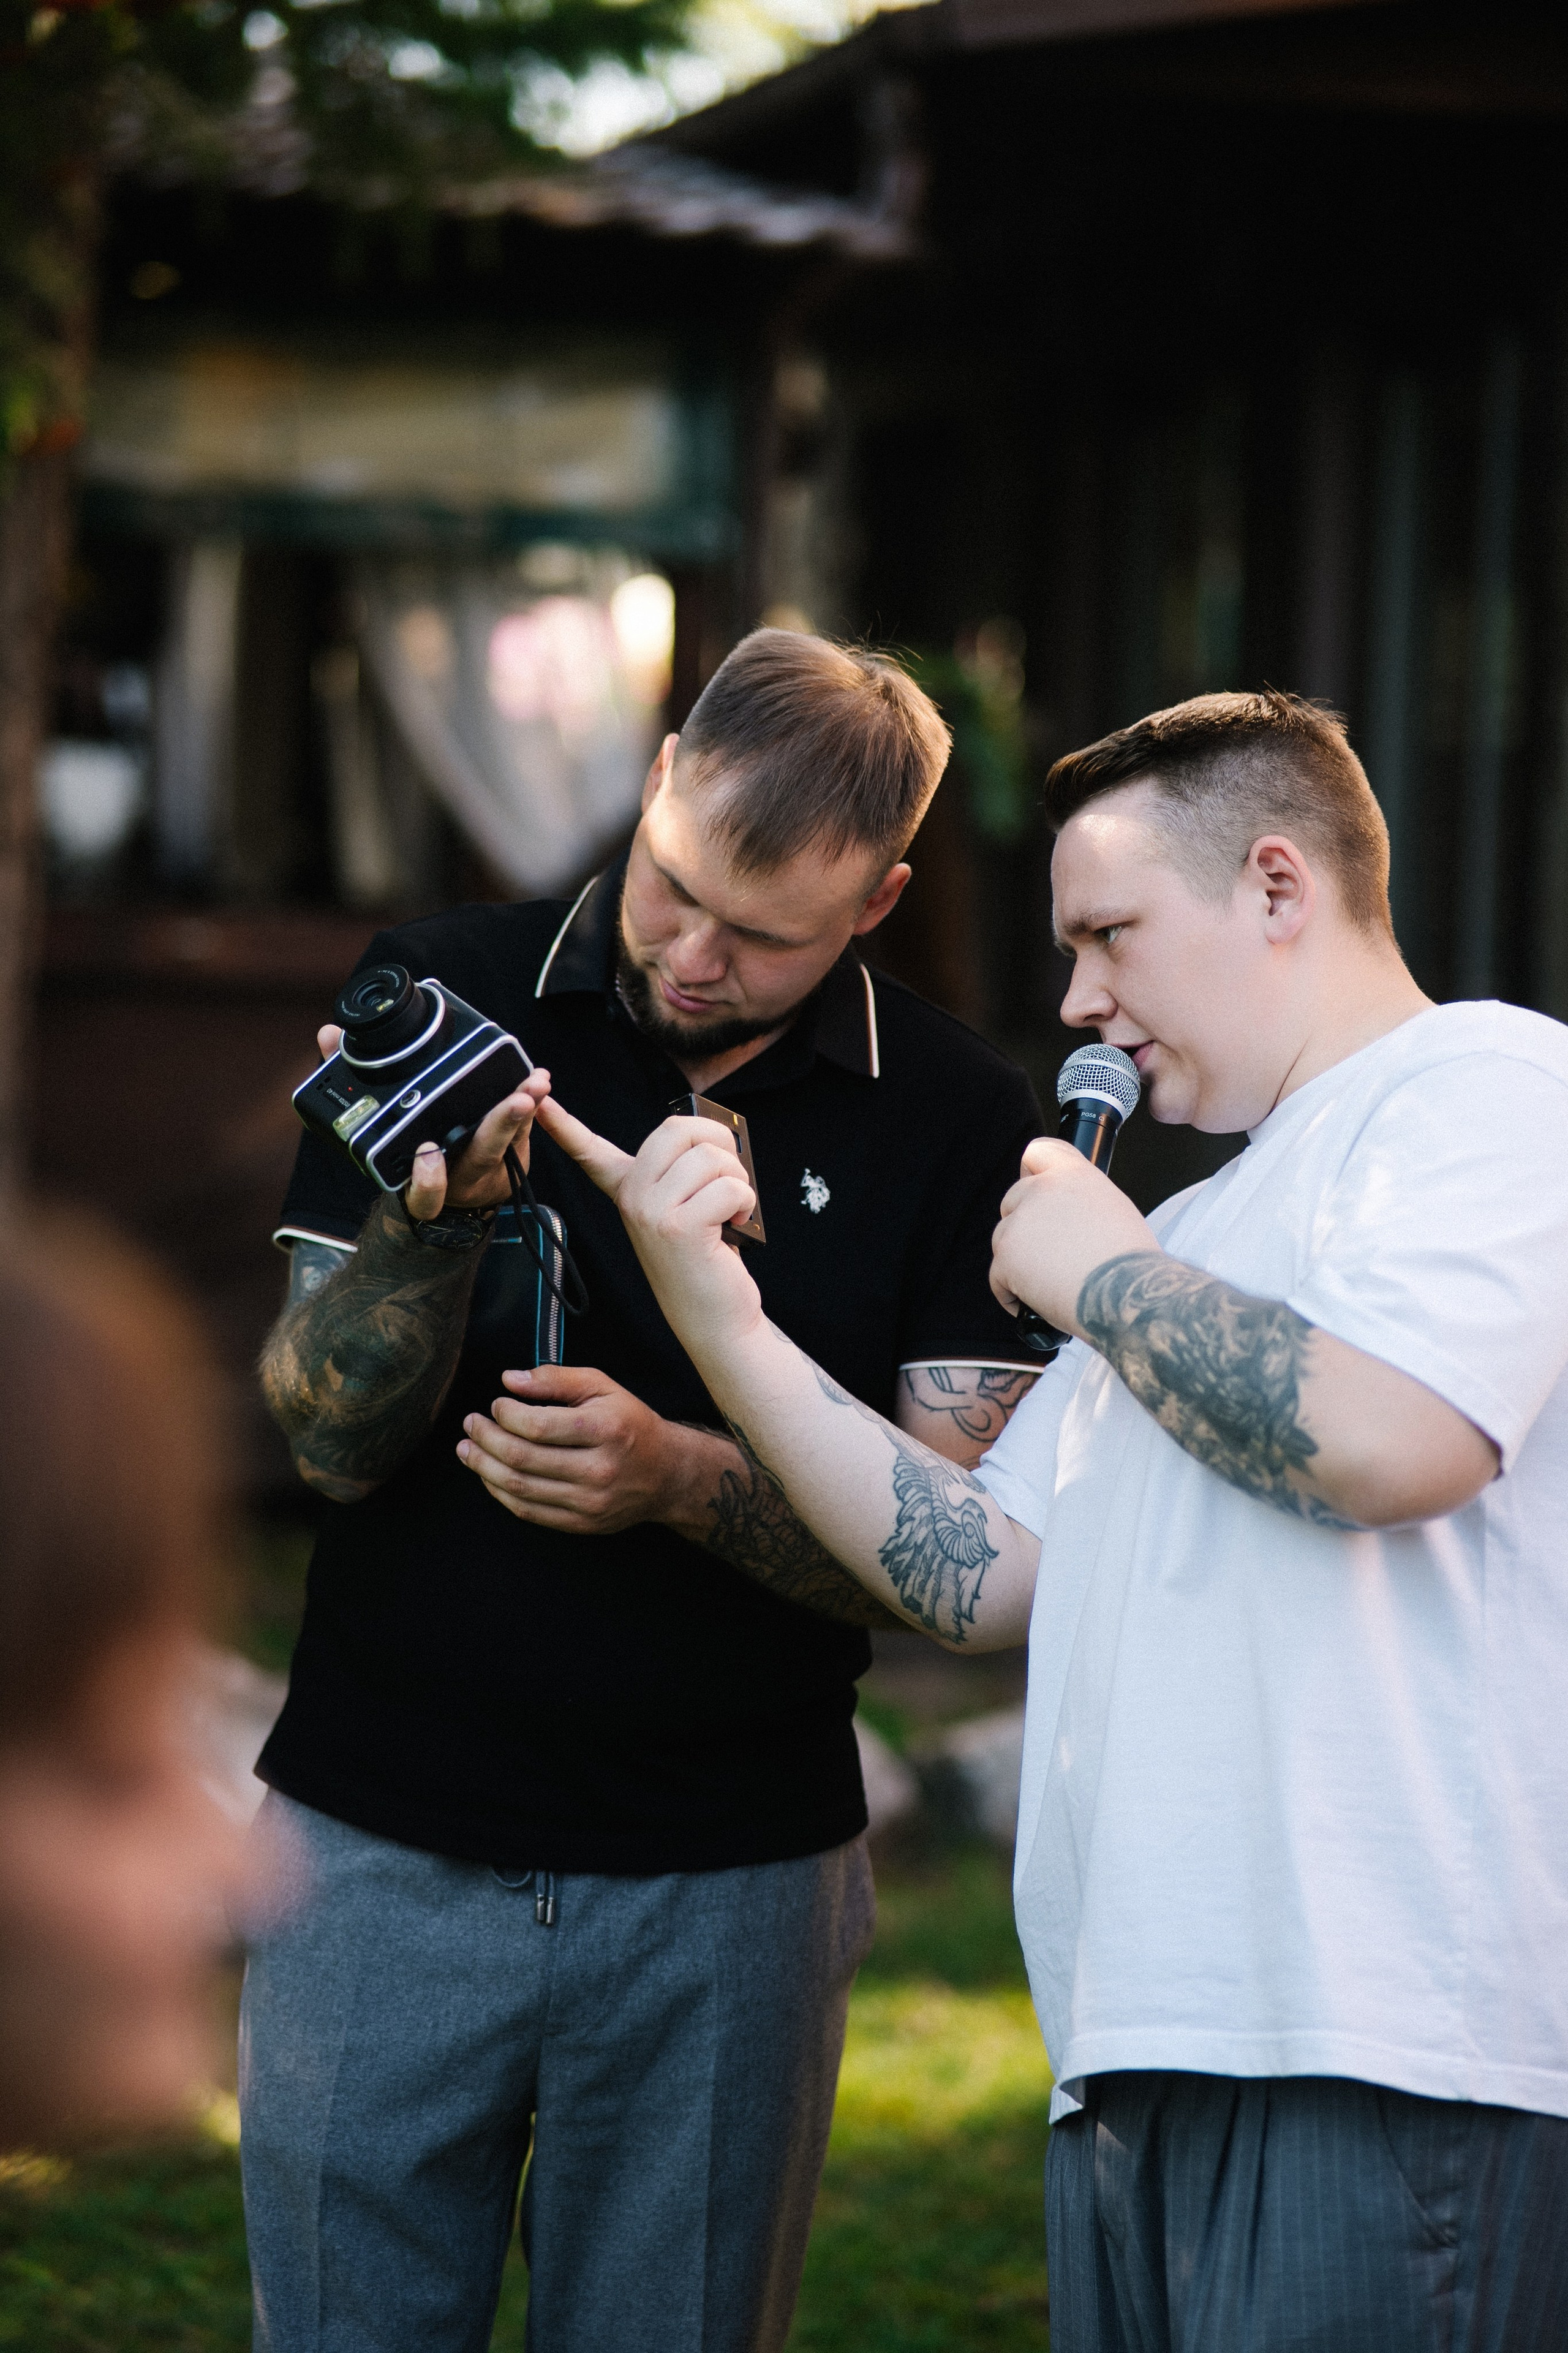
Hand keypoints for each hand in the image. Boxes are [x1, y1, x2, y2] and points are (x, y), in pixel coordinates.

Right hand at [315, 1023, 551, 1218]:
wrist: (449, 1199)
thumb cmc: (408, 1155)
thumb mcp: (373, 1133)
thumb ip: (347, 1082)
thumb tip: (328, 1035)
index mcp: (419, 1183)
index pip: (423, 1197)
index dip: (427, 1182)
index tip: (428, 1156)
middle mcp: (457, 1182)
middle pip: (479, 1159)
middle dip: (499, 1128)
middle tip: (519, 1099)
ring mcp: (489, 1171)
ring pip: (509, 1145)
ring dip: (526, 1109)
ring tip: (536, 1081)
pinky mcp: (513, 1157)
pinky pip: (525, 1131)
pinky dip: (533, 1104)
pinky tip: (538, 1080)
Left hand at [456, 1363, 693, 1531]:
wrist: (666, 1474)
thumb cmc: (630, 1424)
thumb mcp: (602, 1387)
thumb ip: (555, 1379)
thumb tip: (509, 1380)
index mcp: (606, 1429)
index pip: (538, 1426)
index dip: (505, 1415)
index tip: (495, 1405)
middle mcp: (599, 1469)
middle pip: (523, 1458)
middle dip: (486, 1439)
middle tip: (470, 1425)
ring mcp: (590, 1502)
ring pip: (519, 1488)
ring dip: (484, 1468)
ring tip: (467, 1449)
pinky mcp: (581, 1524)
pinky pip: (528, 1512)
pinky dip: (500, 1492)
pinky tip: (488, 1475)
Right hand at [536, 1099, 763, 1349]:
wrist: (715, 1321)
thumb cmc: (709, 1258)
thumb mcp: (690, 1202)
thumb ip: (690, 1167)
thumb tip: (719, 1131)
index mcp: (628, 1189)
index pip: (589, 1150)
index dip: (563, 1123)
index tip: (540, 1103)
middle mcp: (631, 1197)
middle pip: (678, 1127)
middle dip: (720, 1143)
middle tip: (729, 1177)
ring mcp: (649, 1211)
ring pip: (711, 1157)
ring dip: (739, 1180)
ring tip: (732, 1210)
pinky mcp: (677, 1227)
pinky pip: (729, 1186)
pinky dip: (745, 1201)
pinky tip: (735, 1225)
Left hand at [991, 1138, 1159, 1334]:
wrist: (1129, 1295)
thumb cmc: (1132, 1265)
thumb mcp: (1115, 1211)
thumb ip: (1082, 1202)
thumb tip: (1065, 1218)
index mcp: (1073, 1175)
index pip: (1038, 1152)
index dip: (1030, 1171)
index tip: (1031, 1185)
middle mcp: (1042, 1191)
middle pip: (1013, 1200)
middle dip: (1024, 1226)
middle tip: (1047, 1253)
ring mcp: (1019, 1224)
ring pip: (1003, 1239)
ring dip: (1019, 1261)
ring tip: (1050, 1284)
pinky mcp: (1006, 1258)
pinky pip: (998, 1278)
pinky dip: (1012, 1293)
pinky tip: (1035, 1303)